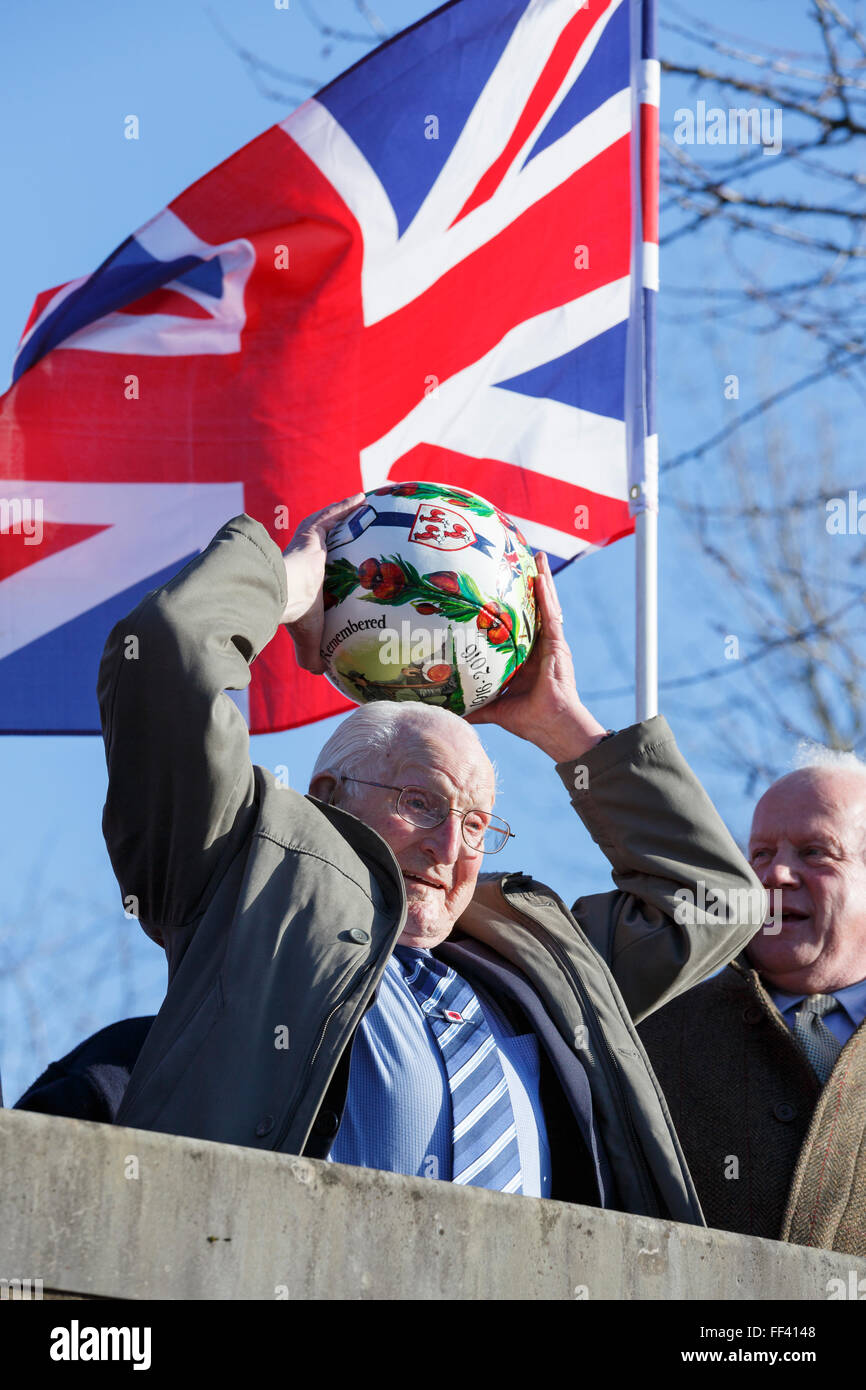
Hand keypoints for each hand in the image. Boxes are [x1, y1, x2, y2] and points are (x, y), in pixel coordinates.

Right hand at [281, 493, 364, 671]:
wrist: (283, 594)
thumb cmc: (296, 617)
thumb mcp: (308, 639)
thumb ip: (312, 655)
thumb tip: (320, 672)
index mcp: (304, 583)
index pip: (319, 575)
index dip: (330, 573)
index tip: (344, 573)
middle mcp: (305, 560)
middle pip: (326, 546)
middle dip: (340, 539)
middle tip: (361, 535)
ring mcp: (308, 544)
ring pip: (329, 526)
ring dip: (344, 517)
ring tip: (366, 509)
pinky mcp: (312, 533)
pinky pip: (332, 515)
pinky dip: (346, 506)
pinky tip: (363, 498)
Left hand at [466, 552, 607, 761]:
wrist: (550, 725)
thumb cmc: (528, 720)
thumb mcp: (496, 709)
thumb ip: (477, 707)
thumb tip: (452, 712)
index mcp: (528, 658)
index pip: (521, 624)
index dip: (515, 604)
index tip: (505, 585)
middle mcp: (541, 647)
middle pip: (535, 608)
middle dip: (532, 584)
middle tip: (523, 559)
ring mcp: (551, 644)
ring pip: (546, 605)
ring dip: (542, 581)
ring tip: (537, 558)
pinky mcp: (557, 645)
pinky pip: (550, 615)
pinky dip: (546, 596)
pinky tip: (541, 577)